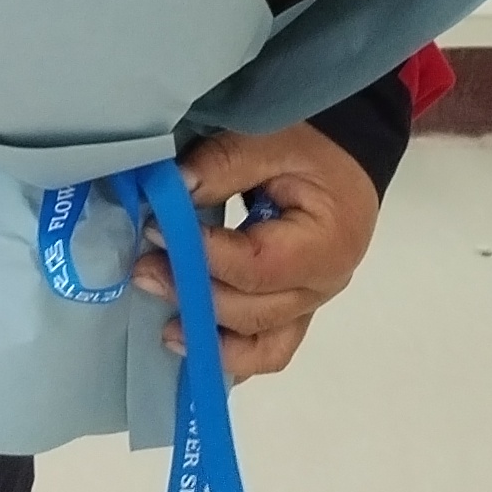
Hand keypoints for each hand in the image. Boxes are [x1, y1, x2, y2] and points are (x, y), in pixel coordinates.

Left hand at [131, 122, 381, 384]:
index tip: (156, 231)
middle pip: (255, 311)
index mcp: (328, 243)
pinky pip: (268, 347)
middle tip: (143, 271)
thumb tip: (173, 191)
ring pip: (263, 345)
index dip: (203, 256)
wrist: (348, 150)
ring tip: (166, 328)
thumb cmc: (315, 140)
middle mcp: (323, 285)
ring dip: (212, 341)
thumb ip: (223, 164)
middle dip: (196, 296)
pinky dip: (232, 354)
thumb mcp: (271, 137)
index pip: (257, 265)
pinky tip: (195, 348)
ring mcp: (311, 303)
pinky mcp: (296, 307)